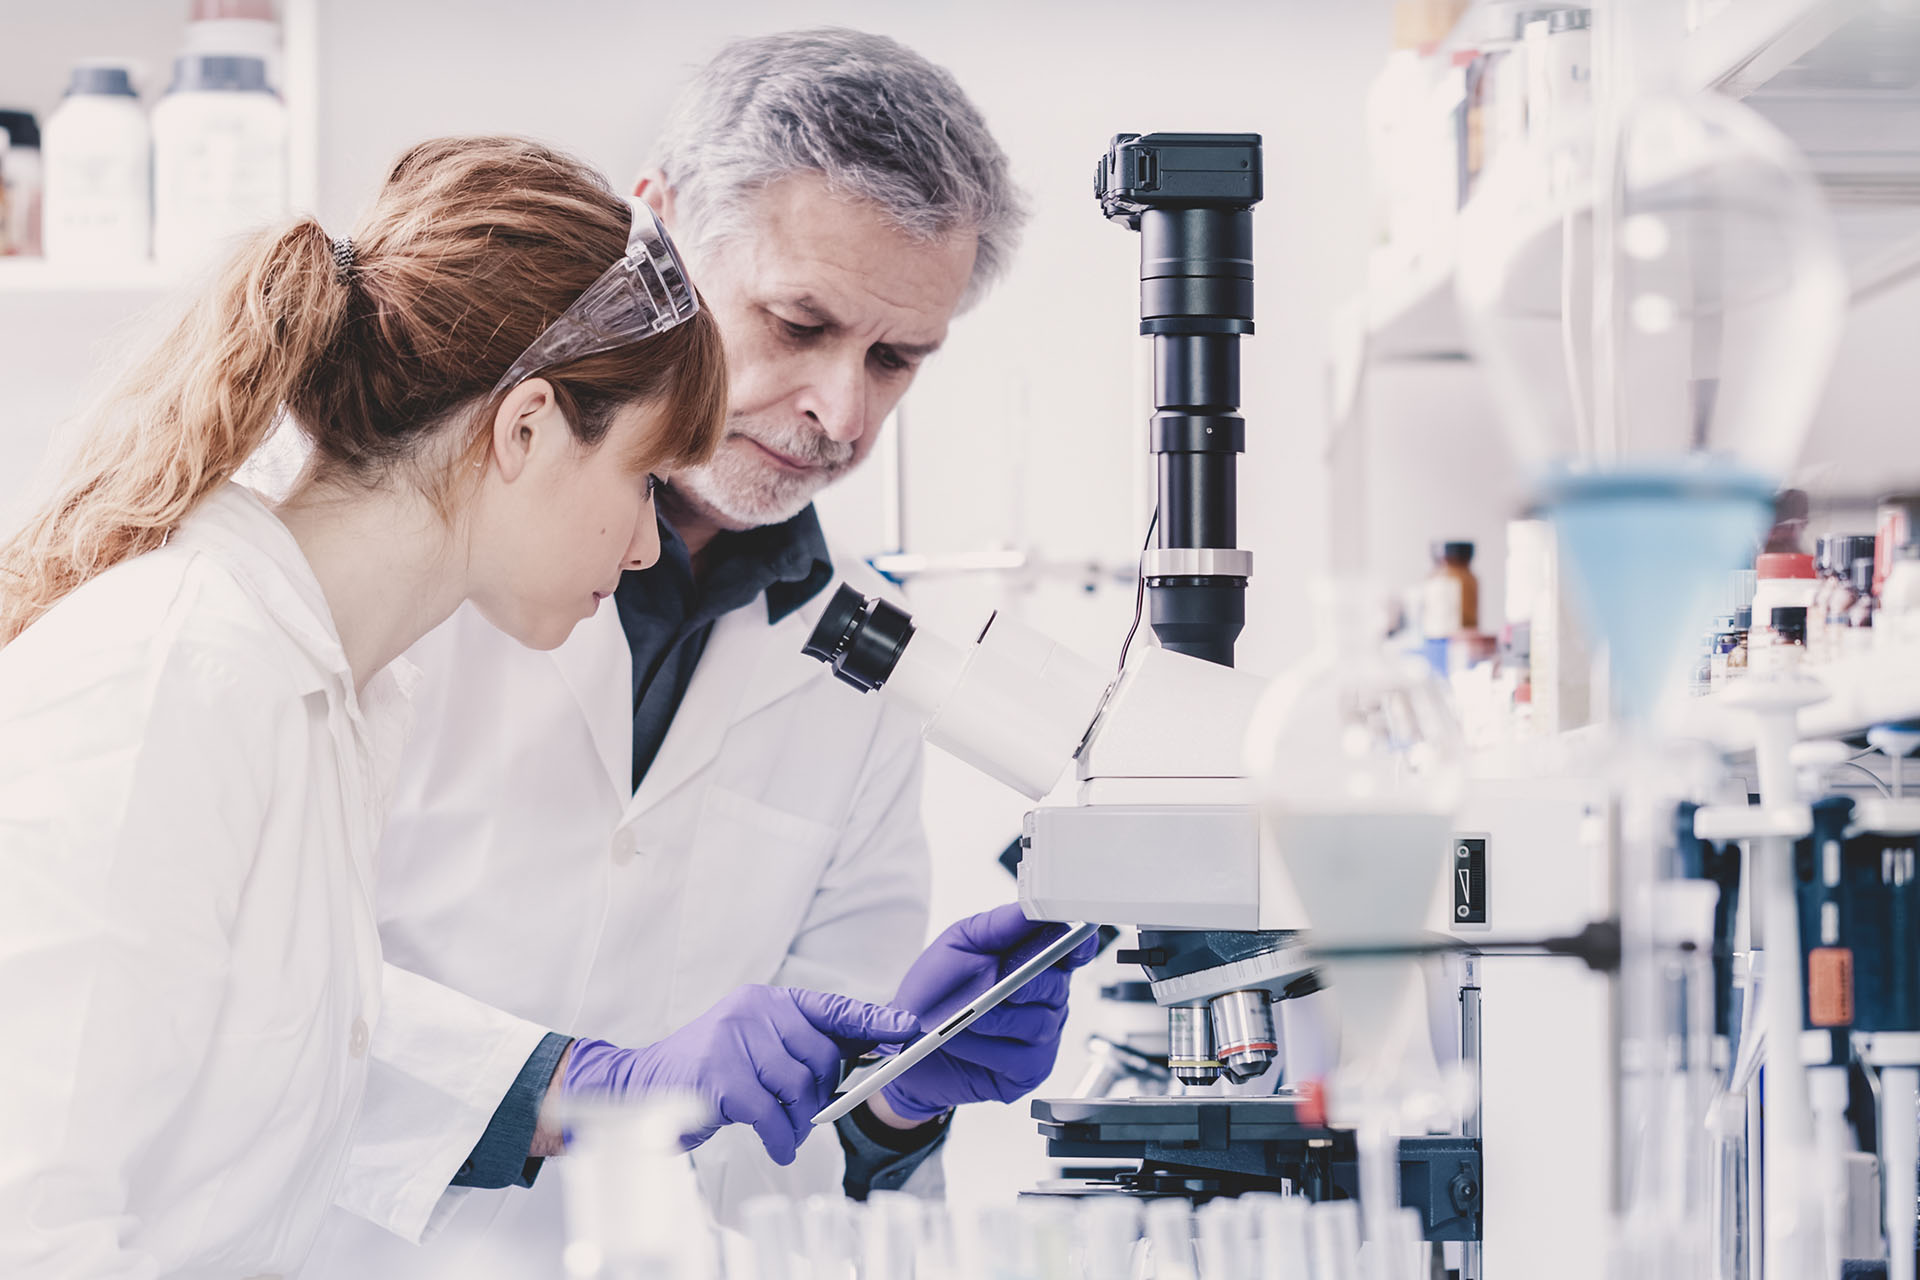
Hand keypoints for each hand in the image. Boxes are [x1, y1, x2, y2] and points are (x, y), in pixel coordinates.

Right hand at [562, 986, 917, 1164]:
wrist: (642, 1087)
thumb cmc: (709, 1072)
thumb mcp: (756, 1048)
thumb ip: (798, 1048)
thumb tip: (856, 1060)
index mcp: (767, 1001)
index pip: (831, 1007)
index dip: (873, 1019)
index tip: (908, 1027)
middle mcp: (752, 1010)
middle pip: (819, 1058)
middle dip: (818, 1094)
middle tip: (804, 1114)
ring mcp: (733, 1039)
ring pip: (795, 1088)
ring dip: (796, 1122)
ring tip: (782, 1132)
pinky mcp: (718, 1075)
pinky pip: (769, 1114)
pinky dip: (778, 1137)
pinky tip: (777, 1145)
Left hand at [877, 904, 1098, 1125]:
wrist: (908, 1042)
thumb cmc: (937, 992)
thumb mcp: (960, 945)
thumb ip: (999, 925)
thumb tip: (1031, 910)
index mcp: (1036, 963)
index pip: (1073, 950)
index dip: (1078, 945)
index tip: (1073, 940)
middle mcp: (1046, 1000)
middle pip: (1055, 986)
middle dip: (1023, 982)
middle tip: (995, 982)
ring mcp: (1041, 1037)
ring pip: (1037, 1023)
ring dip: (993, 1018)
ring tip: (962, 1016)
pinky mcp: (1028, 1071)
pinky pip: (1019, 1058)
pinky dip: (984, 1047)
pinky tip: (960, 1040)